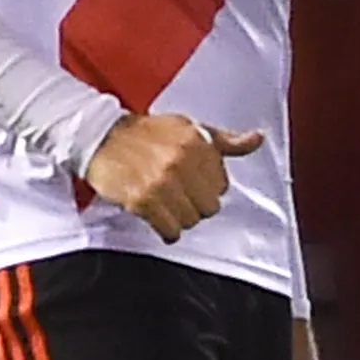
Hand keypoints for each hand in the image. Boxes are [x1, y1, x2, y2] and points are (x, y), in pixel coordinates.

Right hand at [84, 114, 262, 242]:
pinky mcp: (142, 201)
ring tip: (166, 203)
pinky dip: (166, 230)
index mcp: (196, 143)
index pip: (222, 185)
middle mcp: (181, 162)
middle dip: (196, 204)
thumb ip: (225, 141)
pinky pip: (170, 231)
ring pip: (191, 221)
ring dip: (180, 217)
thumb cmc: (147, 133)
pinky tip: (158, 217)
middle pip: (210, 207)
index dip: (207, 187)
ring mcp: (161, 183)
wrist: (102, 137)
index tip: (193, 182)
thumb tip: (257, 140)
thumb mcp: (189, 128)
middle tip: (179, 194)